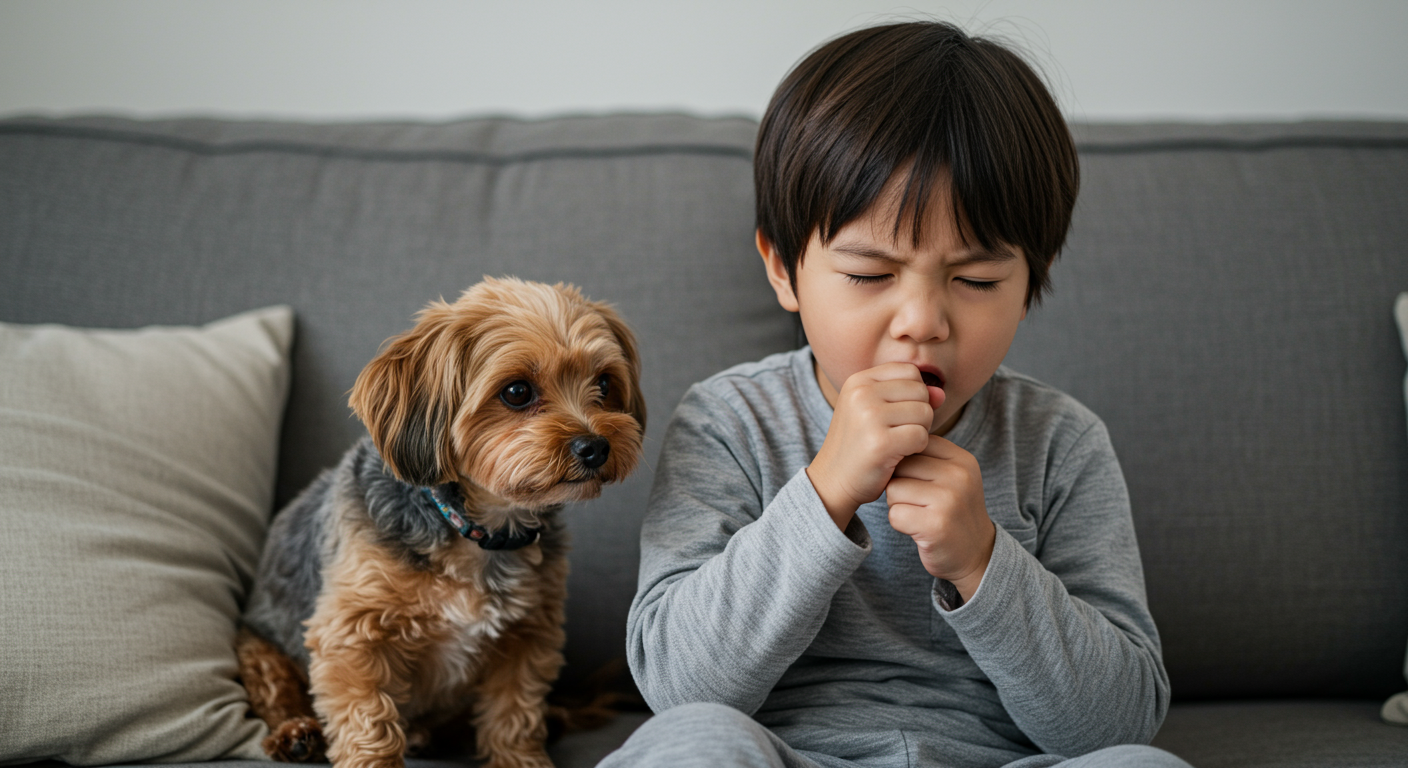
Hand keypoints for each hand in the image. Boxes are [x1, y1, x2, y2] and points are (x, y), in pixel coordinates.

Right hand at [807, 363, 941, 528]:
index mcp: (859, 380)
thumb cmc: (860, 444)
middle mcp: (861, 393)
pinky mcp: (880, 442)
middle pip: (920, 391)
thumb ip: (911, 396)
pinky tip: (898, 455)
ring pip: (924, 413)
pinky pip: (921, 436)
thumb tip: (941, 393)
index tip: (898, 414)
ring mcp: (869, 417)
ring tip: (897, 443)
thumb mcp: (878, 411)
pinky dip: (917, 449)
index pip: (910, 371)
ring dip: (920, 431)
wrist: (832, 481)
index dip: (914, 394)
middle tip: (898, 432)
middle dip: (919, 413)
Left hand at [886, 434, 995, 601]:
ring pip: (893, 490)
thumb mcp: (952, 477)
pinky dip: (900, 524)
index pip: (913, 444)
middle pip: (899, 466)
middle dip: (900, 486)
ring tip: (921, 515)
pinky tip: (918, 529)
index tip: (921, 483)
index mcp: (961, 459)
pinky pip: (894, 514)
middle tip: (921, 504)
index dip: (906, 465)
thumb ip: (926, 457)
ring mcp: (949, 500)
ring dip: (898, 506)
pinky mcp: (936, 525)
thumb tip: (889, 439)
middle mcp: (958, 475)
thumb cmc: (953, 512)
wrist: (976, 555)